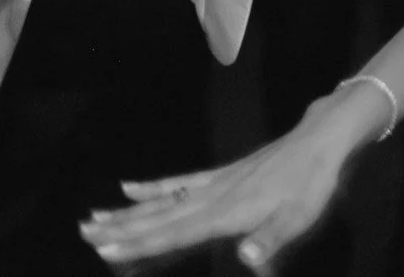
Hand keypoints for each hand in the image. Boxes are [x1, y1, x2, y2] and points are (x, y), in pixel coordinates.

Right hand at [79, 89, 372, 274]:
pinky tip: (130, 187)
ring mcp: (214, 184)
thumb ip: (271, 240)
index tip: (106, 250)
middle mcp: (213, 197)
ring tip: (93, 218)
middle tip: (84, 234)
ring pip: (162, 201)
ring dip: (128, 212)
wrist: (319, 141)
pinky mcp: (221, 175)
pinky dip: (155, 187)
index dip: (142, 244)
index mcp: (227, 213)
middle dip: (122, 229)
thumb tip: (247, 261)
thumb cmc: (311, 184)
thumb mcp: (300, 216)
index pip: (177, 233)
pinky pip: (180, 182)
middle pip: (160, 217)